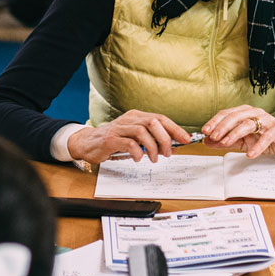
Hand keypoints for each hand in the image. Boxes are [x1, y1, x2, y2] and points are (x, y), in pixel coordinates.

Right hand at [66, 110, 191, 163]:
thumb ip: (152, 140)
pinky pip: (129, 144)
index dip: (175, 129)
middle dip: (165, 139)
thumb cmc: (114, 141)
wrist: (88, 143)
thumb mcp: (135, 138)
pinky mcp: (111, 139)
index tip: (186, 139)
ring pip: (143, 132)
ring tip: (153, 159)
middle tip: (167, 153)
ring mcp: (119, 128)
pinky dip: (137, 153)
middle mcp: (129, 119)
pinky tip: (138, 159)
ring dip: (152, 148)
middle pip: (154, 123)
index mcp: (137, 116)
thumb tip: (173, 146)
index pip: (161, 118)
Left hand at [200, 106, 274, 158]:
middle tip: (213, 136)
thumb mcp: (242, 141)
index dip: (215, 122)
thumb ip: (225, 141)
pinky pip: (266, 137)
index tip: (205, 131)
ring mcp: (266, 120)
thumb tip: (207, 142)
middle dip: (222, 127)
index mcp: (244, 112)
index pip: (226, 114)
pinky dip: (257, 146)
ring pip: (248, 124)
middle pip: (235, 116)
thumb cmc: (264, 137)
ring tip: (226, 143)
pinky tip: (250, 154)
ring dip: (235, 133)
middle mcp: (254, 113)